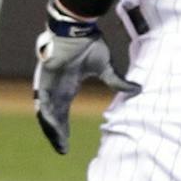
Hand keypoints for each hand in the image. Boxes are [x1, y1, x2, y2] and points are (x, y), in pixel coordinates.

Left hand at [33, 10, 138, 155]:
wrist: (76, 31)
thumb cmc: (89, 45)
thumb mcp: (106, 68)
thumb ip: (117, 81)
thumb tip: (137, 89)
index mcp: (66, 87)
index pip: (62, 114)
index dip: (64, 129)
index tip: (66, 145)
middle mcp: (55, 89)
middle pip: (53, 118)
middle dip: (57, 134)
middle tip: (62, 150)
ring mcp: (48, 86)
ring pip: (45, 114)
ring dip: (51, 129)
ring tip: (58, 144)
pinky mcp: (44, 82)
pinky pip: (43, 104)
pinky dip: (47, 117)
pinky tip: (52, 129)